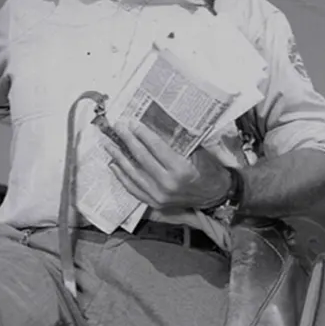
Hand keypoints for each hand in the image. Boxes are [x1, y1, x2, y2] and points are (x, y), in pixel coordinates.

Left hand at [107, 120, 231, 212]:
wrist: (215, 196)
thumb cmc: (208, 170)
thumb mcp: (199, 151)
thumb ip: (179, 141)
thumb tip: (157, 124)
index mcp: (181, 169)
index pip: (156, 147)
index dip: (142, 134)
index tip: (132, 122)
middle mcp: (168, 184)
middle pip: (142, 158)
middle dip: (128, 140)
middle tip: (118, 127)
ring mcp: (159, 196)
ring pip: (133, 173)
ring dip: (119, 157)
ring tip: (109, 144)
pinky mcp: (154, 203)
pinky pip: (133, 188)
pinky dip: (122, 176)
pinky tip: (114, 164)